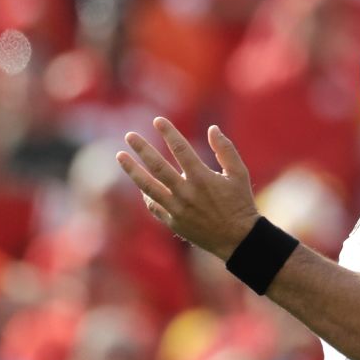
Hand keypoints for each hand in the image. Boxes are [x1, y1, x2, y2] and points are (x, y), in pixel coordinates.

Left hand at [115, 117, 259, 259]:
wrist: (237, 239)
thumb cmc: (240, 203)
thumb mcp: (239, 174)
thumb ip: (226, 150)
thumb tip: (212, 128)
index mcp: (202, 178)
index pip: (181, 149)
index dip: (168, 133)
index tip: (157, 120)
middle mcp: (186, 192)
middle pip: (158, 166)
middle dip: (142, 148)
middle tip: (129, 135)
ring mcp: (177, 208)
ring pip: (148, 186)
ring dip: (132, 170)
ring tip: (120, 156)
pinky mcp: (173, 222)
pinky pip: (153, 205)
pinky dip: (146, 194)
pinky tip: (140, 183)